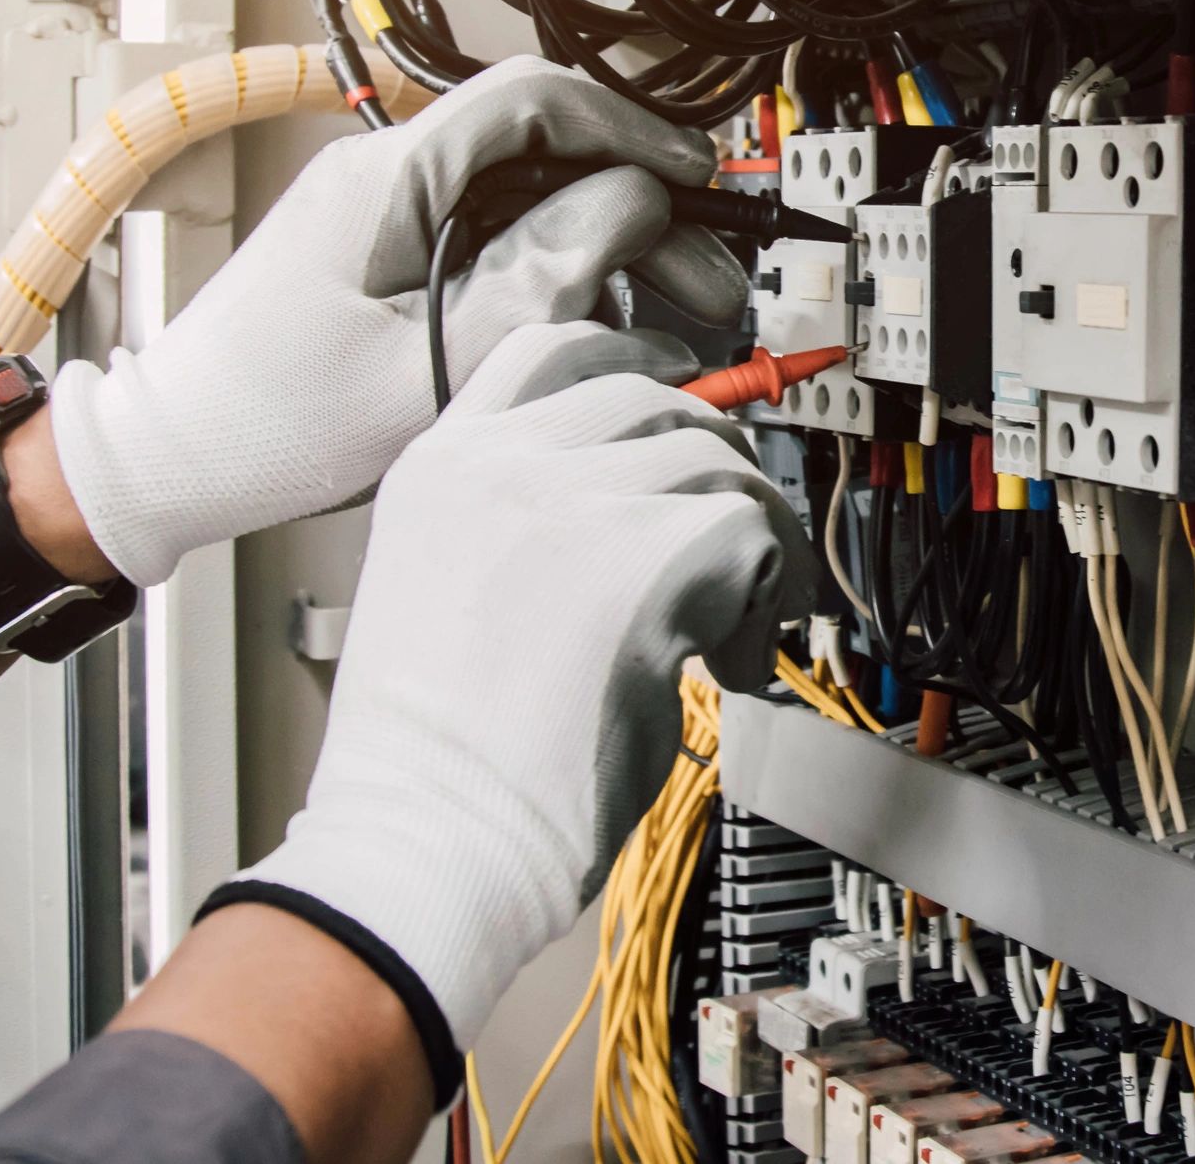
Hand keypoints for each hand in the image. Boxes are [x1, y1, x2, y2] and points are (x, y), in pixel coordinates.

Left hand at [49, 56, 749, 583]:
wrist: (173, 461)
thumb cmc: (274, 424)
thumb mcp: (430, 363)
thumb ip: (539, 278)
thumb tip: (630, 203)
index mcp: (390, 179)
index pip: (535, 100)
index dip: (634, 130)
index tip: (699, 180)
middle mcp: (389, 177)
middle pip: (548, 157)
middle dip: (642, 214)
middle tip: (710, 281)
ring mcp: (388, 215)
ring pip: (532, 204)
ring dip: (609, 253)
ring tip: (672, 319)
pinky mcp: (389, 257)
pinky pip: (497, 242)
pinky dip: (559, 278)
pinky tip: (599, 327)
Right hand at [211, 322, 812, 1078]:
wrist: (428, 844)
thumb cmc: (439, 765)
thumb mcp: (447, 591)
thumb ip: (522, 524)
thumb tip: (636, 503)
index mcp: (441, 468)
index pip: (552, 350)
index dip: (635, 361)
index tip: (683, 391)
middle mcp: (502, 465)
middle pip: (656, 399)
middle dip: (713, 466)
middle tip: (731, 547)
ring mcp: (575, 500)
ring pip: (718, 464)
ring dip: (748, 545)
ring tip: (722, 634)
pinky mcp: (648, 555)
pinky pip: (756, 533)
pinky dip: (766, 599)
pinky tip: (726, 665)